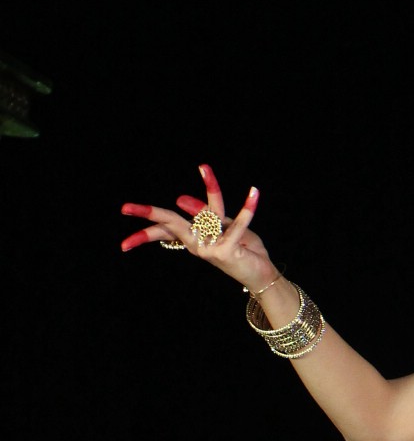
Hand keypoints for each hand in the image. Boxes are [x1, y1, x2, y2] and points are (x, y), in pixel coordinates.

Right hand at [119, 163, 275, 292]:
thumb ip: (206, 214)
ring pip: (207, 213)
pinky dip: (247, 209)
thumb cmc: (243, 249)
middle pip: (170, 223)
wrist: (262, 274)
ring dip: (211, 188)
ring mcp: (210, 248)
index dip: (143, 234)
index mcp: (192, 237)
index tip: (124, 245)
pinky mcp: (227, 250)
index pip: (163, 231)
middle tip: (124, 207)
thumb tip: (181, 201)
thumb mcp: (222, 227)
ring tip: (204, 167)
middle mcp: (197, 244)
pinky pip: (237, 224)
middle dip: (149, 213)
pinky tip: (254, 193)